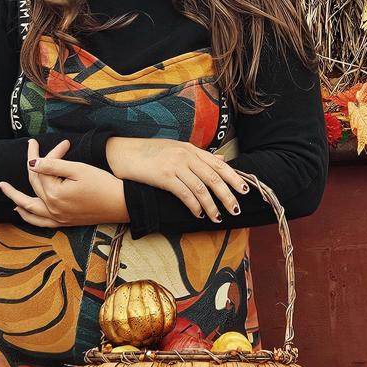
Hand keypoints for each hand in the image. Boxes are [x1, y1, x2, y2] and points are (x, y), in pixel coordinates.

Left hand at [0, 139, 127, 227]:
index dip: (52, 154)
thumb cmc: (103, 184)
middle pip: (36, 183)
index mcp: (55, 194)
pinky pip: (39, 221)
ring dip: (15, 197)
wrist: (122, 204)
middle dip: (33, 163)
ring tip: (3, 189)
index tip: (65, 143)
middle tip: (30, 145)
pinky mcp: (64, 222)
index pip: (45, 169)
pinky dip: (28, 216)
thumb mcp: (79, 169)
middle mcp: (52, 208)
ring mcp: (57, 218)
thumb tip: (31, 163)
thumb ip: (53, 165)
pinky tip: (20, 211)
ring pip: (30, 207)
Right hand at [106, 135, 249, 222]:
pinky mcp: (164, 176)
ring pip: (202, 188)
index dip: (233, 177)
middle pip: (214, 177)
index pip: (218, 163)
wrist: (121, 151)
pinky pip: (185, 193)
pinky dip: (194, 206)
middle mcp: (186, 155)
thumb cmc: (148, 153)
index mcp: (190, 149)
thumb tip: (220, 158)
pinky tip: (199, 214)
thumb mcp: (175, 149)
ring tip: (218, 218)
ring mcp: (175, 165)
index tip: (244, 190)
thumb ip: (197, 156)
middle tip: (236, 209)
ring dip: (212, 205)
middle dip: (227, 194)